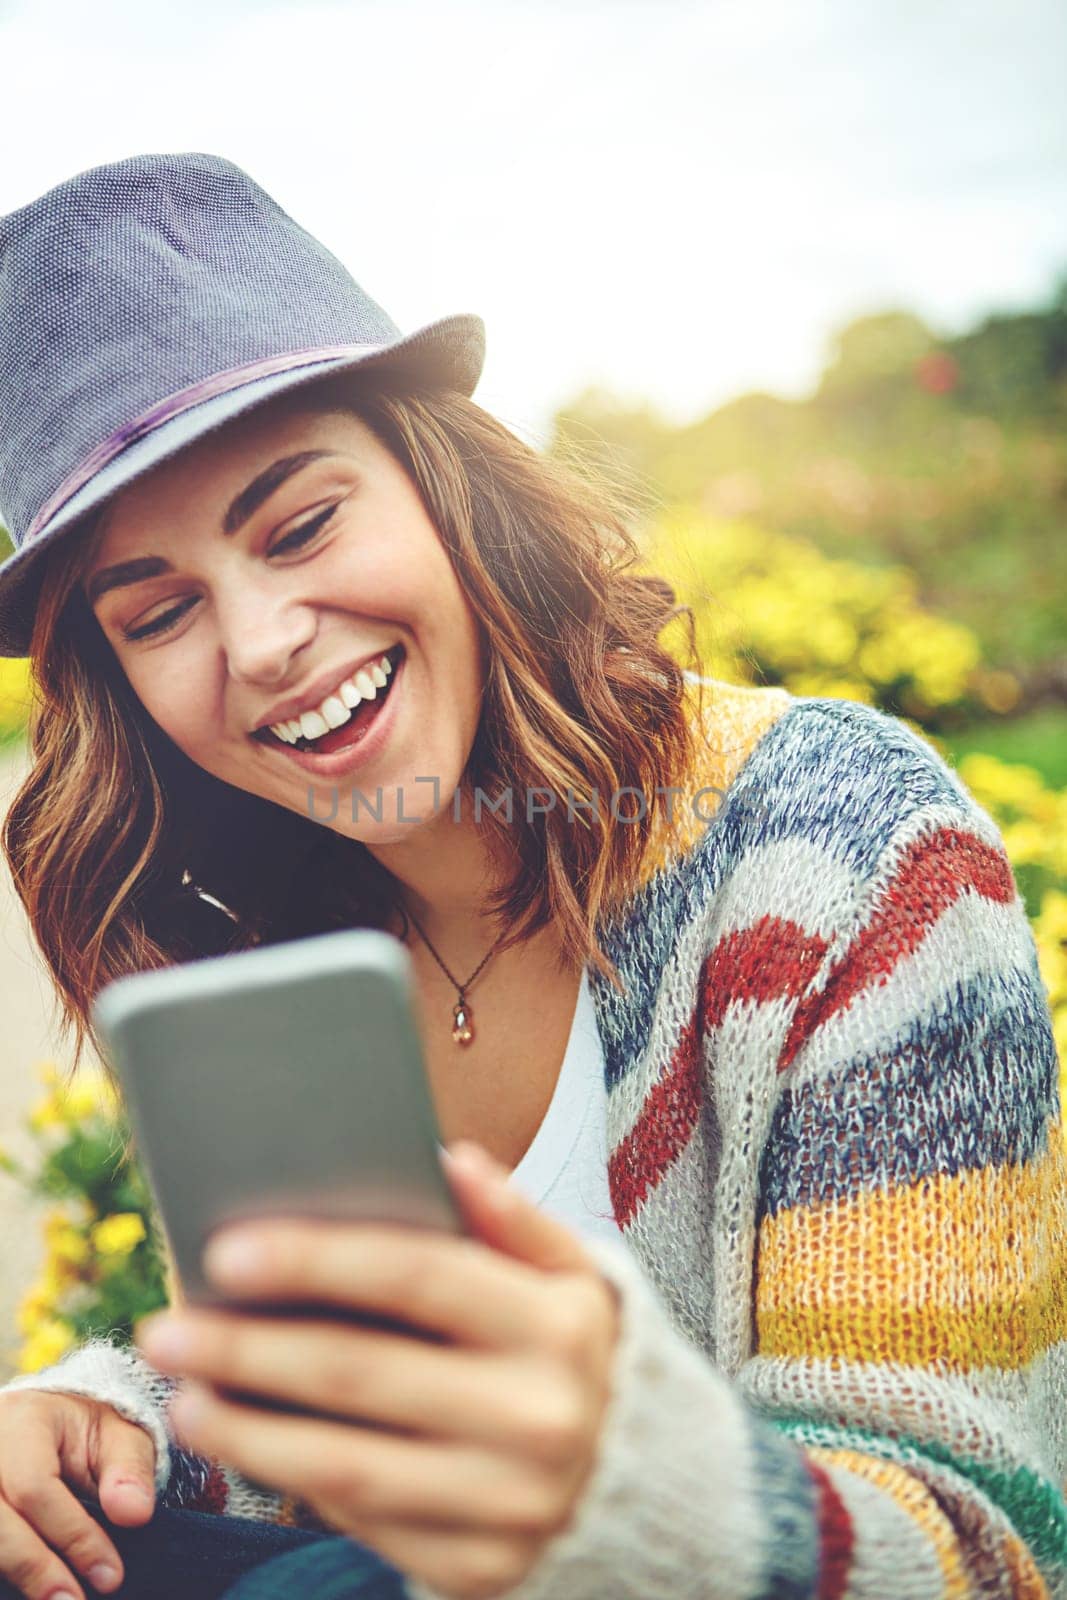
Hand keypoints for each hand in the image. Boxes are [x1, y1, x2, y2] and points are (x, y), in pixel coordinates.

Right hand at [0, 1389, 155, 1599]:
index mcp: (23, 1421)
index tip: (110, 1575)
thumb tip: (134, 1514)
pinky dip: (5, 1569)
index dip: (72, 1536)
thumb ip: (129, 1469)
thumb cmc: (88, 1430)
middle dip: (35, 1568)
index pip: (35, 1486)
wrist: (52, 1423)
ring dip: (17, 1574)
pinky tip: (30, 1590)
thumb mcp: (119, 1433)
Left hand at [135, 1141, 620, 1599]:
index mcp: (555, 1324)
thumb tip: (451, 1158)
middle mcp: (536, 1417)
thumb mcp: (571, 1273)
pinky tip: (251, 1447)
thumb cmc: (573, 1349)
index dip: (316, 1258)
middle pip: (359, 1373)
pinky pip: (367, 1523)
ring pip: (345, 1464)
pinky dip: (298, 1482)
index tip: (224, 1250)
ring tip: (183, 1397)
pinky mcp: (481, 1567)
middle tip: (165, 1328)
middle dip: (247, 1349)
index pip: (417, 1275)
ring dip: (247, 1430)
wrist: (641, 1480)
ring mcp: (509, 1504)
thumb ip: (512, 1218)